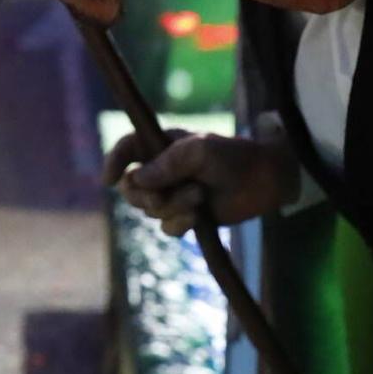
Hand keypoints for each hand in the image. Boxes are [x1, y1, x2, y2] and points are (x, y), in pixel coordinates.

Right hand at [102, 129, 301, 236]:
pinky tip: (197, 217)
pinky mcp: (185, 216)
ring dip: (172, 207)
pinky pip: (166, 227)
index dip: (113, 162)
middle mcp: (162, 170)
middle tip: (162, 195)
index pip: (127, 149)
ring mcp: (173, 194)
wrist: (263, 181)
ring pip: (150, 210)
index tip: (109, 179)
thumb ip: (166, 163)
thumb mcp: (199, 150)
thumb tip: (135, 179)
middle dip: (146, 195)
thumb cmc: (231, 156)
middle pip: (131, 188)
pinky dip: (178, 224)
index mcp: (161, 146)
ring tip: (198, 197)